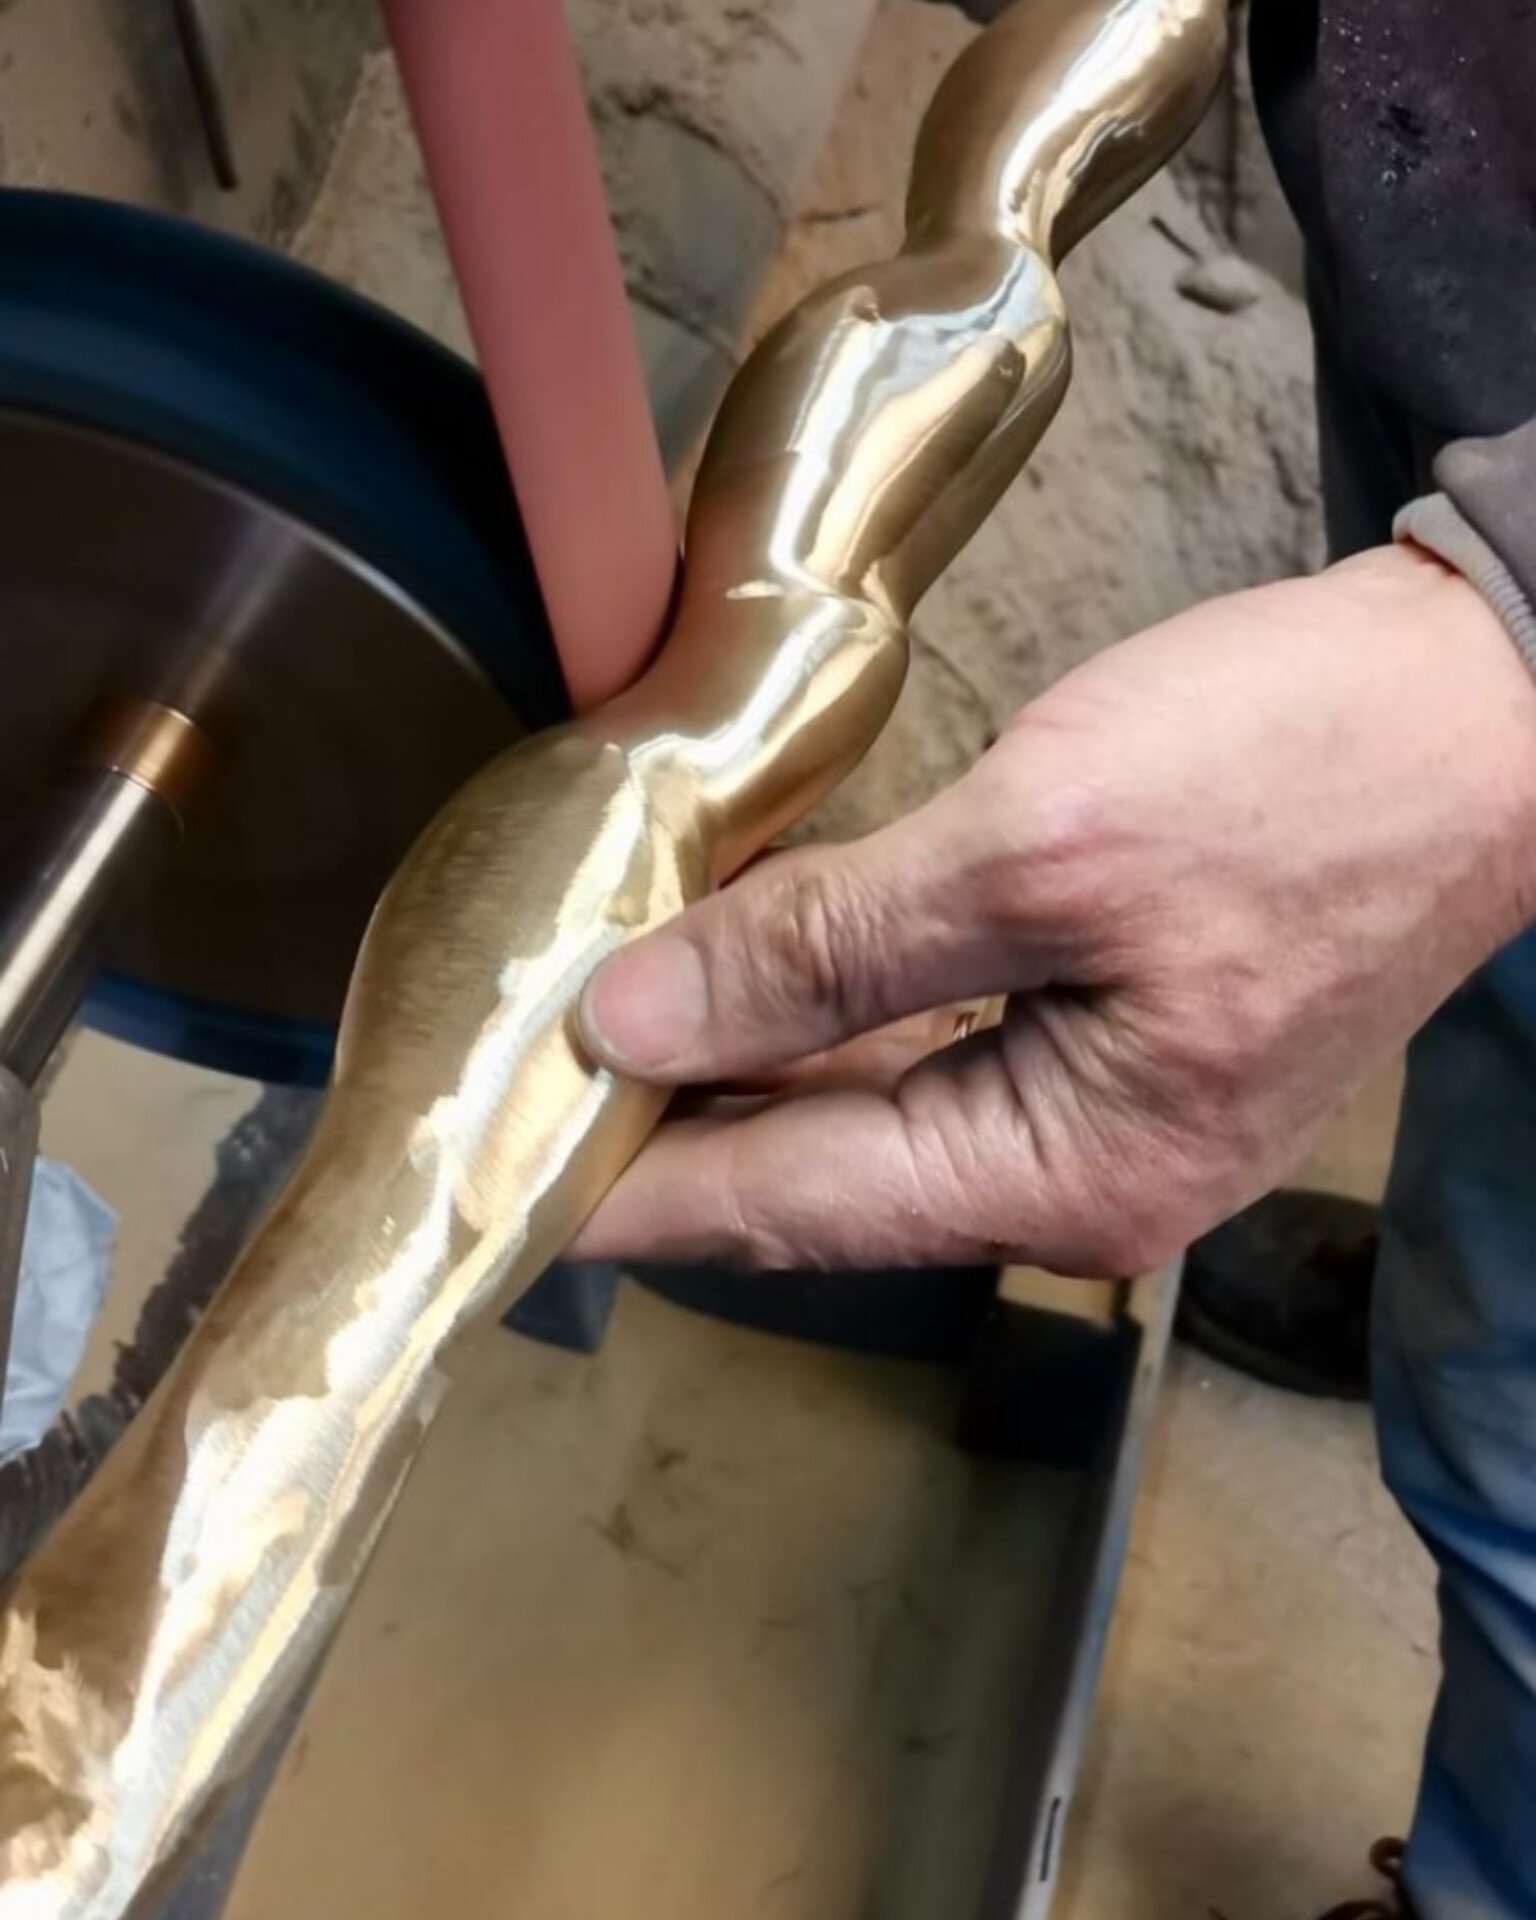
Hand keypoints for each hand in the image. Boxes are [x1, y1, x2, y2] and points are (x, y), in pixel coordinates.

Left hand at [573, 544, 1535, 1274]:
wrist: (1487, 703)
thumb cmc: (1293, 770)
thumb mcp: (1037, 848)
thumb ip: (824, 951)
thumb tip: (636, 1021)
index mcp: (1059, 1175)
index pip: (780, 1208)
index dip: (622, 1191)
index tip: (491, 1175)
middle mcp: (1071, 1182)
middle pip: (816, 1174)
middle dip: (668, 1125)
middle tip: (512, 1075)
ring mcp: (1098, 1113)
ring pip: (866, 1111)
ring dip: (740, 1064)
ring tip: (596, 1018)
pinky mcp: (1110, 1032)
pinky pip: (928, 1049)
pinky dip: (828, 1013)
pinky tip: (744, 966)